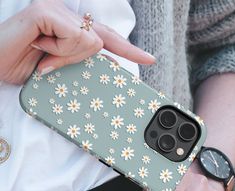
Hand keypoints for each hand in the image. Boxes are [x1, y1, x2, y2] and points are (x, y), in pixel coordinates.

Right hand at [0, 0, 154, 84]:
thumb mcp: (58, 70)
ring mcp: (57, 11)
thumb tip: (103, 61)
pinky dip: (59, 50)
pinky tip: (41, 46)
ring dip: (68, 57)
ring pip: (90, 41)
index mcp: (70, 31)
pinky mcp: (45, 11)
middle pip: (104, 37)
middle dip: (113, 52)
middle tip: (118, 60)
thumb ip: (79, 64)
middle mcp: (66, 17)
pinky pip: (74, 38)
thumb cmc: (23, 66)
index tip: (147, 59)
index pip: (105, 38)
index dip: (127, 49)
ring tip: (44, 55)